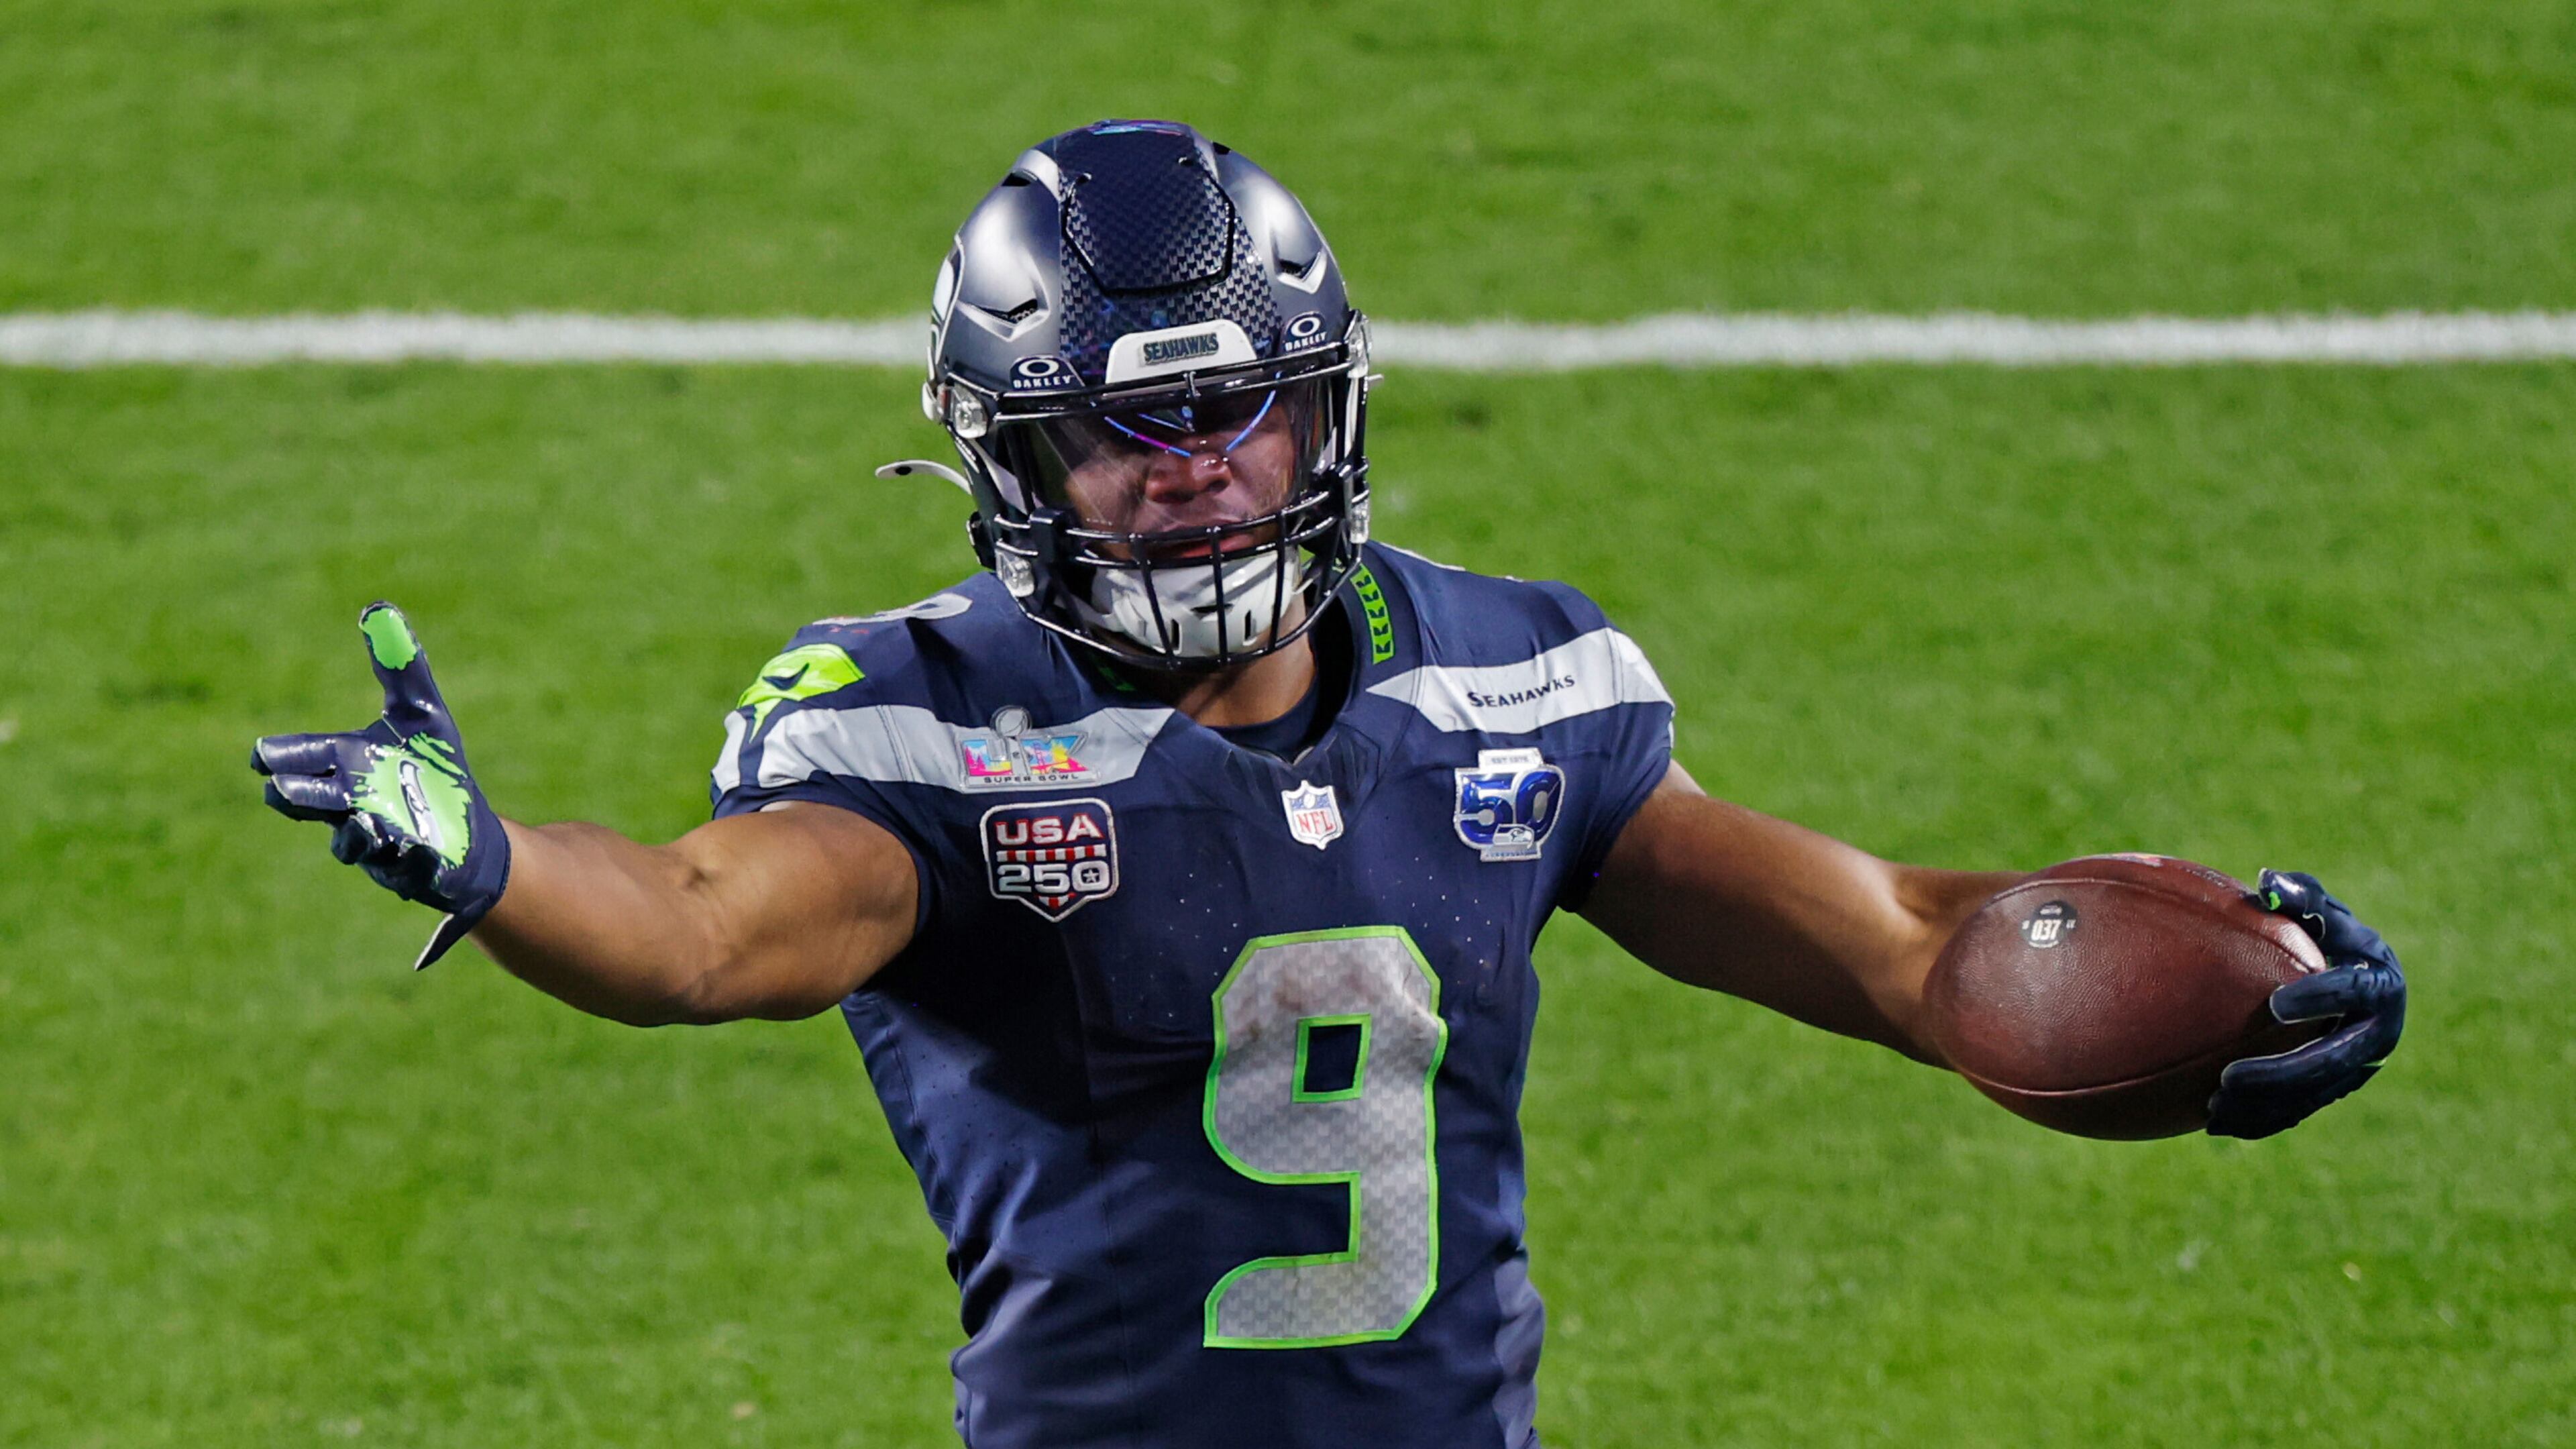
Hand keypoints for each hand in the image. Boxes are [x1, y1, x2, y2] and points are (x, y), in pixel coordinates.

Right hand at [252, 603, 510, 968]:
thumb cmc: (434, 770)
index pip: (314, 759)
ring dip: (357, 834)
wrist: (467, 833)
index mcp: (352, 770)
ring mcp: (383, 844)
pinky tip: (417, 850)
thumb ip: (401, 668)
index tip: (261, 754)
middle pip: (322, 803)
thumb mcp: (422, 714)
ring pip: (359, 842)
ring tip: (366, 823)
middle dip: (304, 798)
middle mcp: (358, 808)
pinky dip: (411, 861)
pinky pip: (410, 870)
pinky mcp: (414, 871)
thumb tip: (378, 609)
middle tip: (277, 791)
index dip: (288, 757)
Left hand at [2205, 869, 2406, 1138]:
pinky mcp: (2335, 1089)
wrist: (2359, 980)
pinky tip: (2215, 1125)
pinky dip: (2261, 1121)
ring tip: (2212, 1107)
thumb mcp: (2325, 911)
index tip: (2275, 1004)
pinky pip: (2299, 1111)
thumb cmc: (2332, 934)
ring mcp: (2358, 1067)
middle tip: (2228, 1076)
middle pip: (2330, 1060)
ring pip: (2312, 1096)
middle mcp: (2376, 1032)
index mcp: (2379, 984)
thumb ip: (2301, 896)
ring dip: (2264, 1106)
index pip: (2354, 992)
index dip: (2320, 997)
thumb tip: (2267, 882)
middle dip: (2281, 1072)